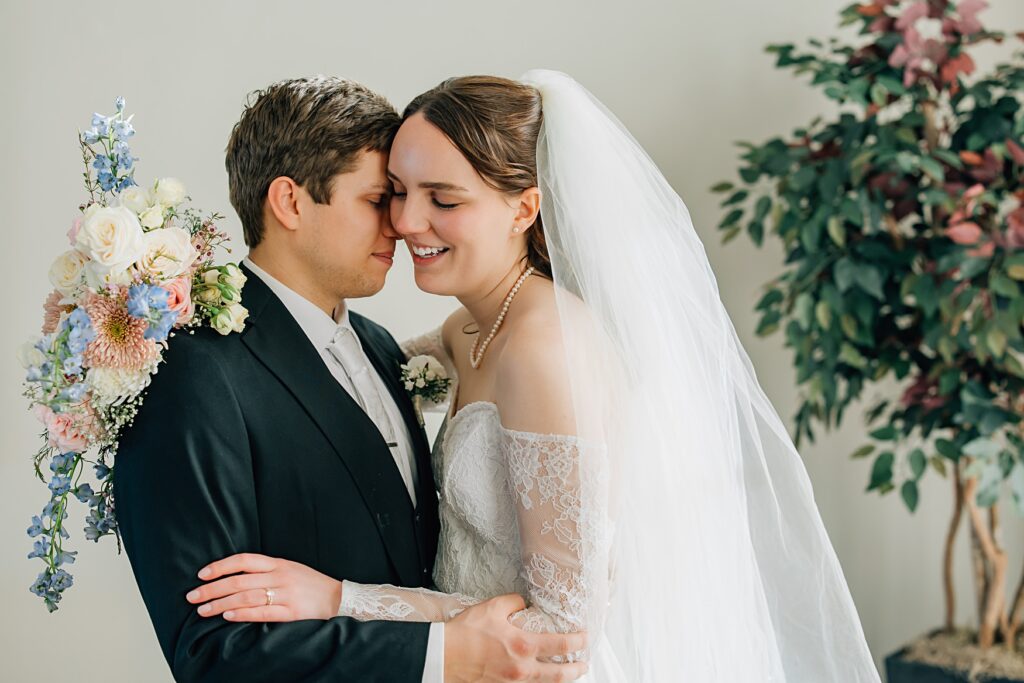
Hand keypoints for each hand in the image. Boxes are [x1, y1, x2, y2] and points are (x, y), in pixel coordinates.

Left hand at [185, 553, 341, 621]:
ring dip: (220, 603)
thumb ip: (266, 571)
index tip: (201, 575)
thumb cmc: (310, 584)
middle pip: (239, 580)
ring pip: (246, 596)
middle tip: (192, 596)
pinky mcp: (291, 611)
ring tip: (202, 610)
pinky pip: (262, 612)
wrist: (338, 598)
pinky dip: (242, 613)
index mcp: (278, 563)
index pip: (243, 560)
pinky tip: (227, 615)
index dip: (220, 566)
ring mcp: (286, 593)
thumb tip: (235, 576)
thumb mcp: (290, 569)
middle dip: (212, 589)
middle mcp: (280, 575)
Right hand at [444, 594, 588, 682]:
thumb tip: (523, 604)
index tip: (586, 638)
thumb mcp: (492, 607)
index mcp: (523, 646)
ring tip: (568, 675)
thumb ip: (513, 603)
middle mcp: (522, 669)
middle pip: (560, 675)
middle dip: (577, 670)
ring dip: (560, 681)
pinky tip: (541, 680)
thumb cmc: (465, 632)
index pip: (561, 644)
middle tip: (585, 664)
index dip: (578, 641)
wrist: (442, 656)